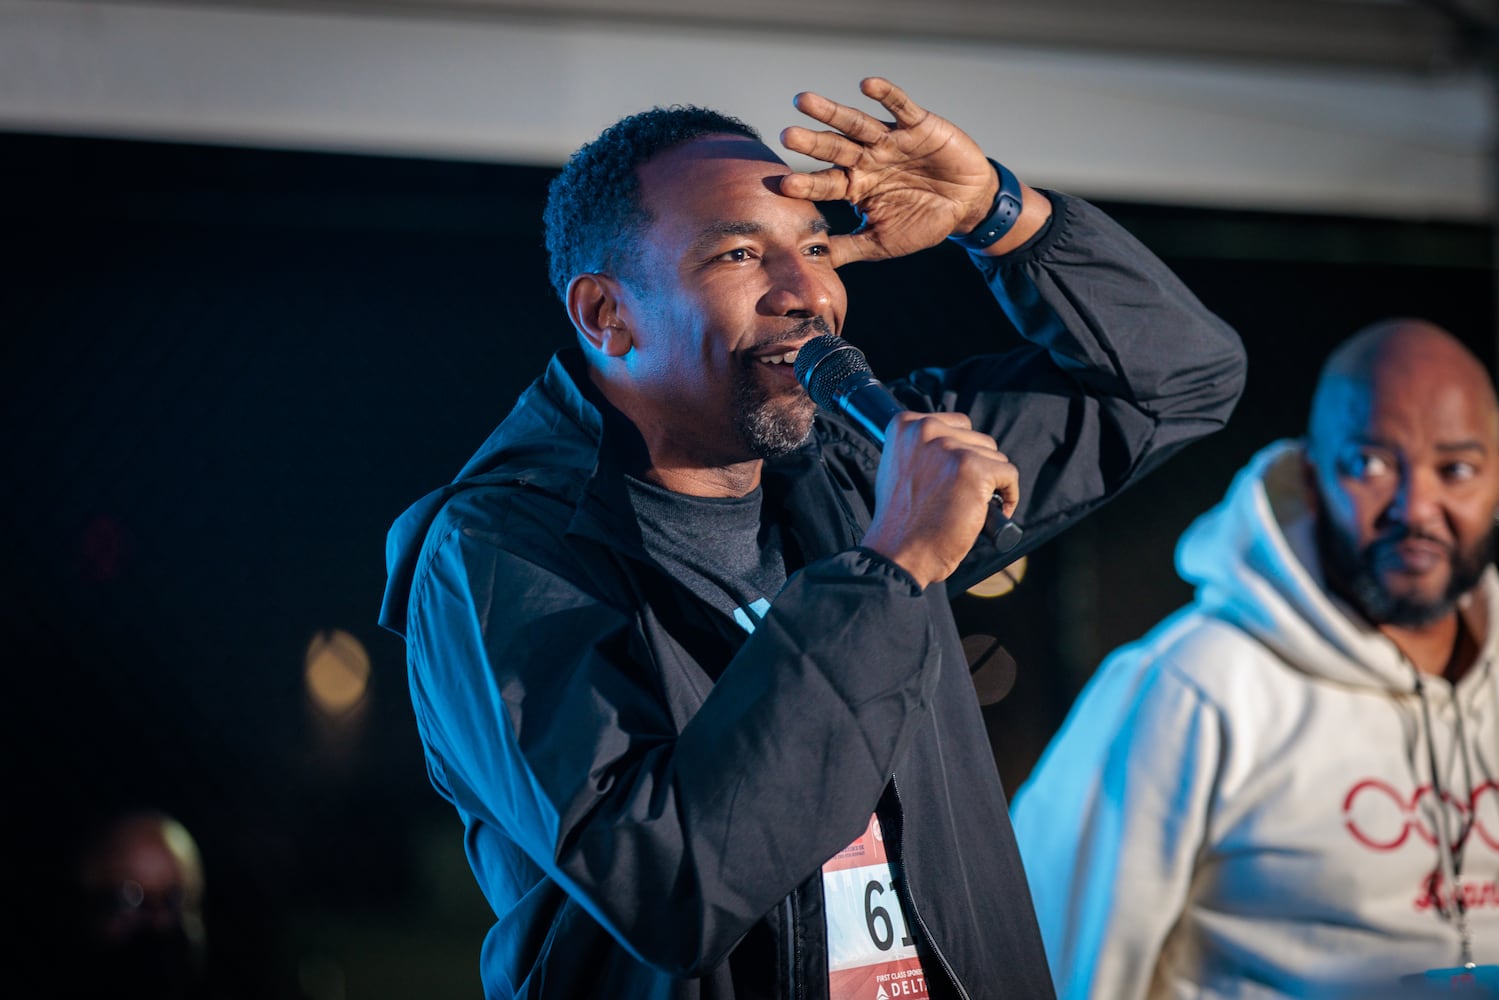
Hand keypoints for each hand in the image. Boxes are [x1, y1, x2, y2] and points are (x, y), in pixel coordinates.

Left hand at [778, 77, 999, 266]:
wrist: (966, 205)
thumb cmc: (923, 222)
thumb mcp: (883, 242)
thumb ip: (849, 248)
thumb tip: (813, 262)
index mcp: (856, 185)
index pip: (826, 183)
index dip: (808, 183)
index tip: (784, 184)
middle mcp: (867, 158)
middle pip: (833, 147)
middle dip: (811, 142)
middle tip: (787, 136)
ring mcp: (890, 140)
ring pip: (856, 123)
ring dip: (831, 112)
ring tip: (804, 101)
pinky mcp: (917, 124)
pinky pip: (900, 106)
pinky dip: (885, 95)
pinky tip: (866, 85)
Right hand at [861, 412, 1019, 588]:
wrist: (899, 552)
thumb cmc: (900, 520)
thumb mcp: (900, 468)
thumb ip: (924, 449)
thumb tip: (955, 445)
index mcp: (906, 425)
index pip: (957, 425)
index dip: (962, 453)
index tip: (953, 478)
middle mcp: (927, 430)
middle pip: (979, 440)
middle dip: (977, 469)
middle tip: (960, 497)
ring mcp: (951, 449)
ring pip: (995, 458)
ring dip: (990, 484)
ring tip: (969, 507)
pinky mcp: (974, 469)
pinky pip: (1008, 475)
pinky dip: (1007, 496)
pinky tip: (988, 514)